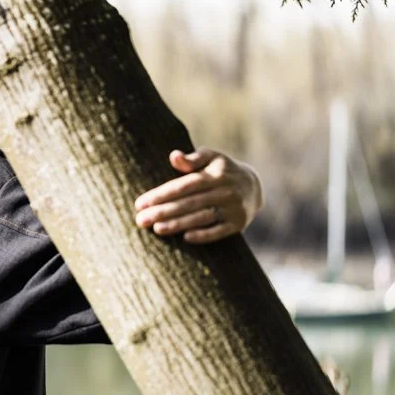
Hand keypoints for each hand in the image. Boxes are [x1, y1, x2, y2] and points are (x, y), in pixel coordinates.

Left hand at [133, 148, 263, 243]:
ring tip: (156, 229)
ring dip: (178, 224)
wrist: (254, 187)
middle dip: (163, 212)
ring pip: (201, 218)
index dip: (162, 195)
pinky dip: (203, 235)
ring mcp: (233, 209)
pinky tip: (185, 238)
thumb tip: (174, 156)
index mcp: (215, 174)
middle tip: (140, 220)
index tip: (140, 203)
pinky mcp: (238, 224)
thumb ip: (193, 158)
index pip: (184, 186)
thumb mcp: (211, 157)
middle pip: (189, 203)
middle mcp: (225, 191)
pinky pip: (219, 231)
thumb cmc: (222, 170)